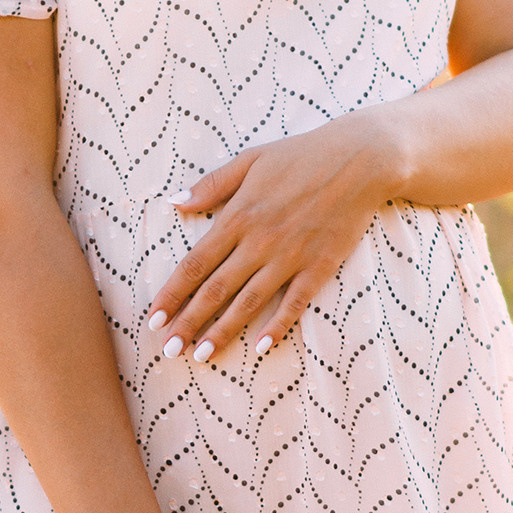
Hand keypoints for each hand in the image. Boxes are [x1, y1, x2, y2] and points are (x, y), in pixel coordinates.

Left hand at [147, 111, 403, 362]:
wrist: (360, 159)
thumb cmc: (301, 156)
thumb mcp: (250, 160)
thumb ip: (211, 185)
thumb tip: (174, 203)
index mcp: (238, 217)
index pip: (195, 264)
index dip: (171, 294)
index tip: (152, 318)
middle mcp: (259, 242)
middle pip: (215, 290)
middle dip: (188, 322)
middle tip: (167, 350)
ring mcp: (290, 257)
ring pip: (249, 302)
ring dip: (223, 331)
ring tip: (201, 356)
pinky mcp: (319, 266)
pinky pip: (294, 303)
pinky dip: (277, 326)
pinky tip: (261, 348)